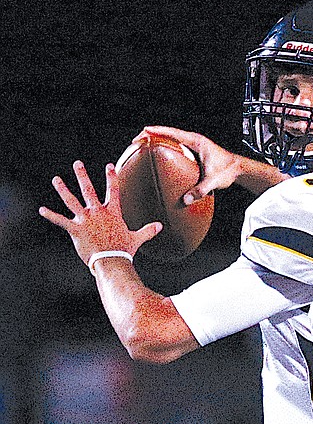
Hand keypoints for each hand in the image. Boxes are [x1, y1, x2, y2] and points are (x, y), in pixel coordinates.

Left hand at [38, 161, 161, 264]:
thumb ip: (148, 230)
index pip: (113, 190)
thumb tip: (160, 226)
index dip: (111, 177)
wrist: (111, 260)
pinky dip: (51, 215)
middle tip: (77, 164)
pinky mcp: (75, 229)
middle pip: (88, 190)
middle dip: (82, 175)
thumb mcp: (137, 238)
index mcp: (112, 213)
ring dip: (63, 189)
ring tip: (56, 179)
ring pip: (72, 201)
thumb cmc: (124, 250)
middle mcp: (98, 212)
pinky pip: (61, 221)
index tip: (108, 166)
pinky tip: (41, 210)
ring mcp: (85, 220)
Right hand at [133, 126, 239, 203]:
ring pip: (172, 139)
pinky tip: (159, 155)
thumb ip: (201, 189)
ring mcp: (194, 145)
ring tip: (143, 145)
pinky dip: (165, 147)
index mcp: (196, 141)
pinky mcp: (194, 151)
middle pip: (168, 133)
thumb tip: (186, 199)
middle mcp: (194, 140)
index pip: (172, 133)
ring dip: (158, 140)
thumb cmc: (228, 170)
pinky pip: (176, 146)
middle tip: (137, 140)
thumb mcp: (214, 180)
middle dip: (152, 134)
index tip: (143, 131)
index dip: (157, 131)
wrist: (238, 169)